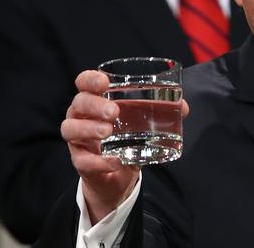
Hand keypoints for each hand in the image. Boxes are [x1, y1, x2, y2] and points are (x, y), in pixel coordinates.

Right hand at [61, 70, 189, 223]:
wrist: (119, 175)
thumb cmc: (129, 137)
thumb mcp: (145, 121)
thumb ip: (163, 110)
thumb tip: (183, 106)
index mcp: (96, 100)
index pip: (83, 83)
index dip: (90, 79)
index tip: (104, 82)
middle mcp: (81, 116)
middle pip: (78, 103)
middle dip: (94, 105)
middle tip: (114, 111)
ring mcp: (78, 139)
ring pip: (70, 128)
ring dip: (89, 128)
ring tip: (108, 131)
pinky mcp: (81, 161)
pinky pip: (82, 160)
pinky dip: (98, 161)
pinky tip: (115, 161)